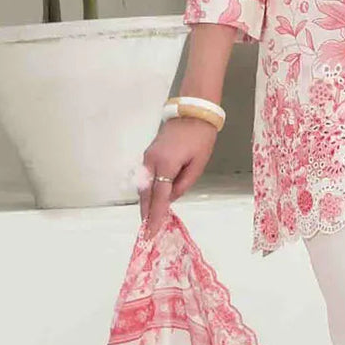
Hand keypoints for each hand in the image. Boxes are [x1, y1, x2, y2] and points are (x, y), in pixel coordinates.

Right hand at [137, 116, 218, 240]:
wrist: (192, 112)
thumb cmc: (200, 137)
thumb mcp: (198, 164)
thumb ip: (184, 184)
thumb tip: (171, 198)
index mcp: (165, 165)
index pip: (158, 197)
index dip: (155, 216)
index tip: (150, 233)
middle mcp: (151, 162)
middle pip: (146, 194)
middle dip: (146, 213)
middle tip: (148, 232)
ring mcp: (147, 158)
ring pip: (144, 186)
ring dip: (146, 203)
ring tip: (151, 220)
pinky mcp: (149, 155)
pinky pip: (146, 178)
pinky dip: (149, 191)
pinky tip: (154, 200)